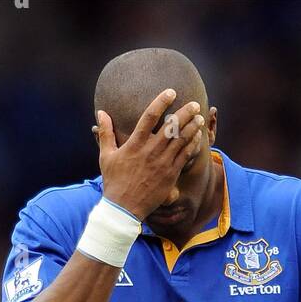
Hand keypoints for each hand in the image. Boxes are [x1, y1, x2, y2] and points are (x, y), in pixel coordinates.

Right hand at [94, 89, 204, 220]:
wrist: (123, 209)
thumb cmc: (114, 182)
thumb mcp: (106, 156)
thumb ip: (105, 133)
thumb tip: (101, 112)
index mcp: (135, 143)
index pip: (150, 116)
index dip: (162, 101)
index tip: (171, 92)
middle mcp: (151, 151)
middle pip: (172, 126)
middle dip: (185, 113)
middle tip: (194, 104)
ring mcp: (162, 163)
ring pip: (181, 140)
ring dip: (192, 127)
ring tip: (199, 118)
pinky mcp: (170, 175)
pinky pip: (185, 156)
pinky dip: (192, 145)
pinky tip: (197, 137)